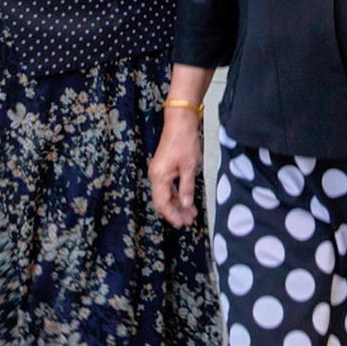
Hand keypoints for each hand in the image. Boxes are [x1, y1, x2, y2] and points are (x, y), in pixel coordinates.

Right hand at [148, 110, 203, 228]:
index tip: (182, 223)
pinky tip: (186, 199)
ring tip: (191, 212)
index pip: (163, 203)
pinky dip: (176, 195)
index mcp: (159, 176)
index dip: (172, 215)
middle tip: (189, 220)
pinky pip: (167, 187)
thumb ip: (187, 188)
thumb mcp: (189, 167)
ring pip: (165, 195)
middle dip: (175, 212)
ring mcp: (159, 171)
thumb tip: (186, 205)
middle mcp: (155, 175)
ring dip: (177, 204)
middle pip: (162, 201)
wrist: (180, 121)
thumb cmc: (184, 141)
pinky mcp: (163, 167)